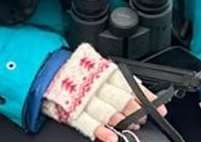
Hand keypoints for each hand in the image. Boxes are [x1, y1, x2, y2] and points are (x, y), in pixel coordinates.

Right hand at [41, 44, 167, 141]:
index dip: (146, 97)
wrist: (42, 72)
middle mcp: (94, 84)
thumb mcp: (93, 66)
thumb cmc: (71, 71)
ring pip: (109, 112)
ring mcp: (82, 99)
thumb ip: (112, 77)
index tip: (158, 107)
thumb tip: (138, 92)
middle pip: (122, 100)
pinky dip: (101, 131)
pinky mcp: (71, 112)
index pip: (129, 84)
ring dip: (123, 122)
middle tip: (142, 117)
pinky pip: (88, 124)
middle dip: (136, 112)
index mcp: (101, 71)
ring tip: (130, 126)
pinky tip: (111, 138)